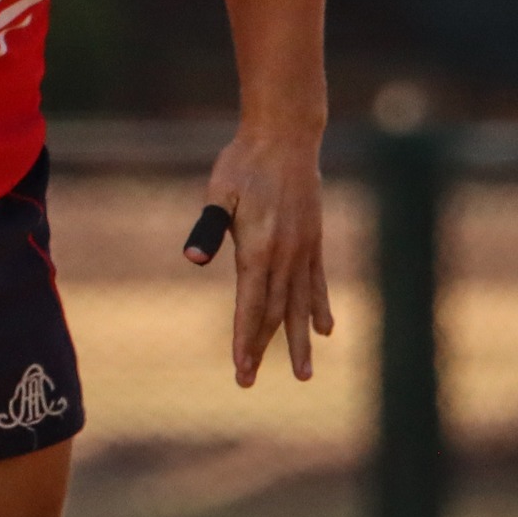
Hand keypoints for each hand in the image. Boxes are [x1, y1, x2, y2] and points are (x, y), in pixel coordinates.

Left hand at [190, 130, 332, 385]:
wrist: (287, 135)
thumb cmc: (244, 163)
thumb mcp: (219, 192)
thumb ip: (209, 226)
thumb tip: (192, 257)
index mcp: (260, 249)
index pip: (250, 306)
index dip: (245, 339)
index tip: (241, 369)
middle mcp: (287, 256)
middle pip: (274, 313)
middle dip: (262, 350)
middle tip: (247, 381)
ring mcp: (304, 250)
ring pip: (300, 305)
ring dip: (298, 341)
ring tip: (302, 375)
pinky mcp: (314, 240)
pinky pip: (318, 283)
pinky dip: (319, 308)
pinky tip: (325, 330)